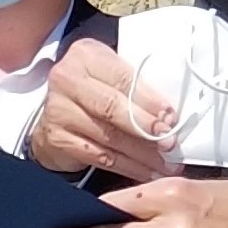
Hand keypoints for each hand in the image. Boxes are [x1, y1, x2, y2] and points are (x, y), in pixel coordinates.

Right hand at [28, 37, 175, 182]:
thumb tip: (170, 114)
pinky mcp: (57, 138)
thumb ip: (135, 85)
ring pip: (108, 136)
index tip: (171, 117)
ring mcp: (58, 110)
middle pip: (112, 107)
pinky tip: (147, 172)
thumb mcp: (111, 73)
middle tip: (171, 144)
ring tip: (166, 164)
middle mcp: (67, 79)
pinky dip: (128, 167)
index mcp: (85, 55)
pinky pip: (100, 157)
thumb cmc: (95, 89)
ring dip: (142, 154)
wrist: (56, 110)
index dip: (149, 99)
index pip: (122, 78)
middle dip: (146, 128)